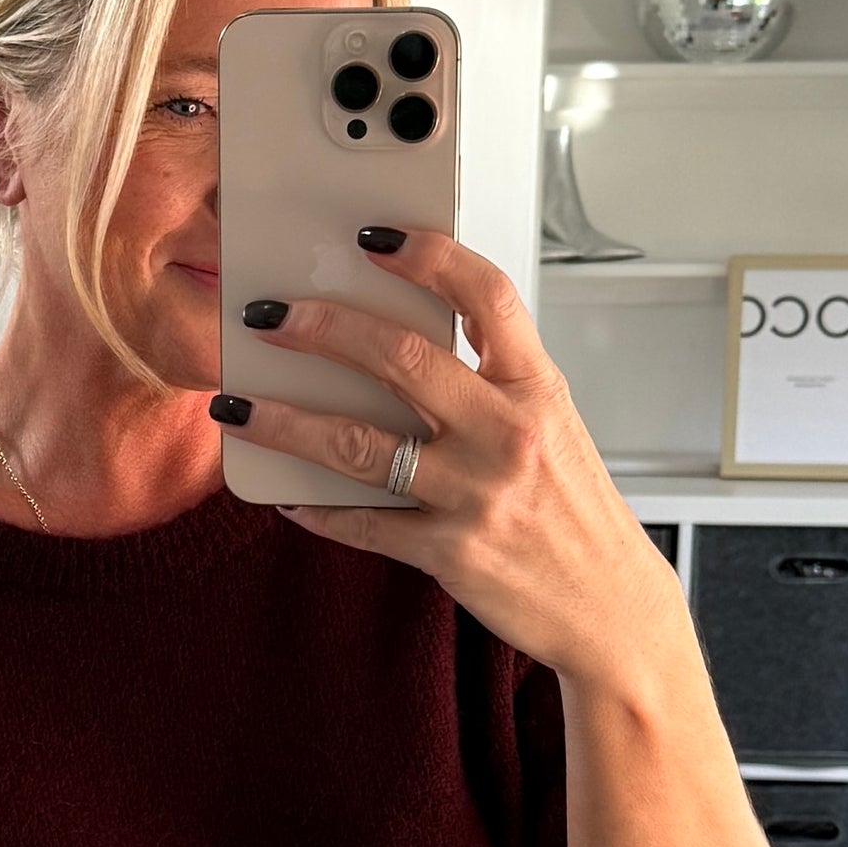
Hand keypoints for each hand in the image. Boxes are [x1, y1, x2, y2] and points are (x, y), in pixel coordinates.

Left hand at [221, 229, 680, 687]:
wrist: (611, 609)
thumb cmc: (574, 513)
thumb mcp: (552, 430)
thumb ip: (490, 386)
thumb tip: (401, 346)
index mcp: (537, 389)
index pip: (486, 295)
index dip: (428, 255)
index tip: (373, 237)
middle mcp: (508, 434)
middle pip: (402, 356)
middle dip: (323, 328)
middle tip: (269, 315)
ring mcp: (476, 494)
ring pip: (358, 444)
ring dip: (285, 421)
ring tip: (236, 406)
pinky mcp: (449, 553)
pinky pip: (362, 524)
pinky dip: (314, 509)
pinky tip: (282, 497)